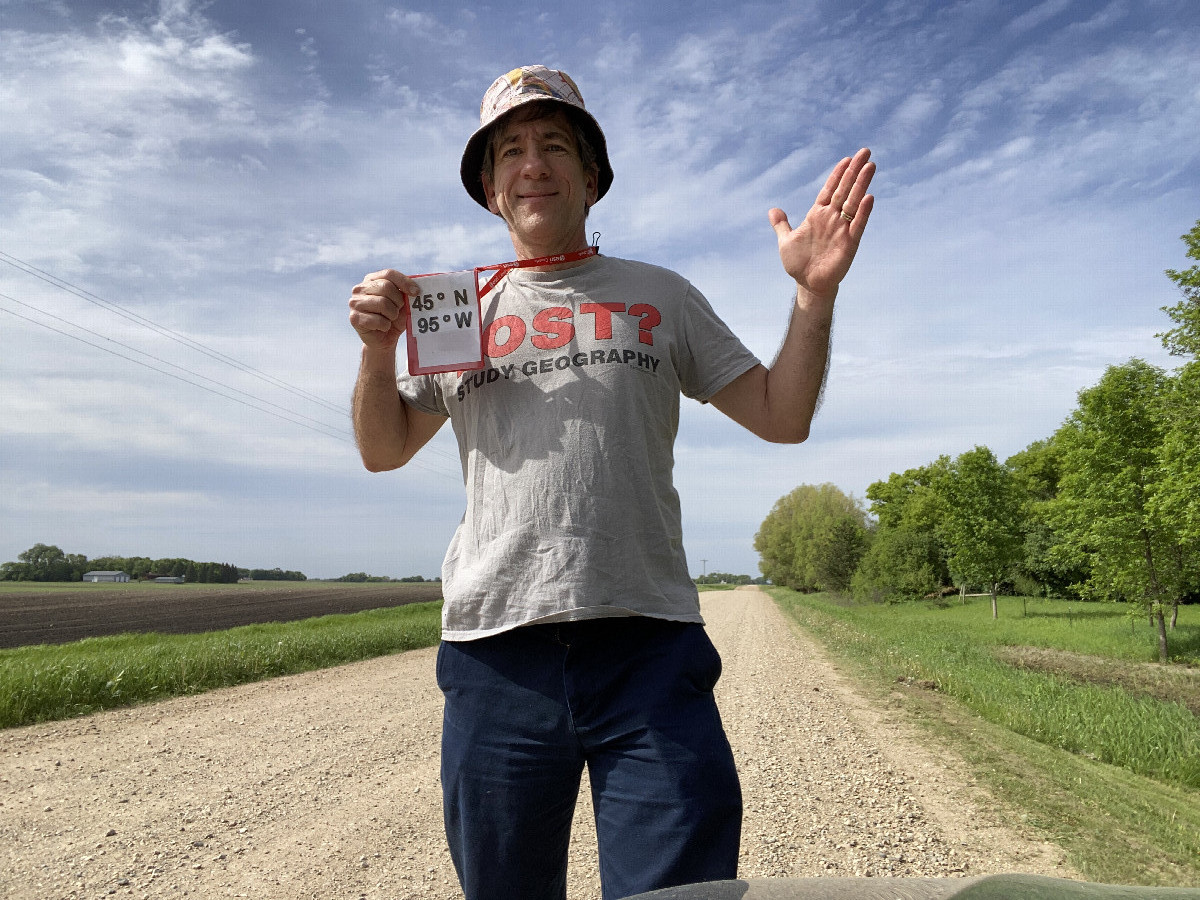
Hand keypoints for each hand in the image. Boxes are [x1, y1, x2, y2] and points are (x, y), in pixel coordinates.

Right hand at [348, 269, 419, 350]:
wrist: (384, 339)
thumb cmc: (393, 318)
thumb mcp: (402, 303)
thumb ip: (405, 294)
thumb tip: (415, 290)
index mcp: (371, 280)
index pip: (388, 274)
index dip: (404, 282)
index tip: (416, 292)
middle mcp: (360, 289)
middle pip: (386, 287)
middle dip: (398, 301)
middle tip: (398, 311)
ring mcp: (355, 303)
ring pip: (382, 303)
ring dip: (392, 314)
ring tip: (390, 319)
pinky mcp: (354, 318)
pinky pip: (377, 320)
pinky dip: (385, 326)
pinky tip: (383, 327)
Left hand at [769, 148, 875, 299]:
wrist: (808, 284)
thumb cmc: (798, 263)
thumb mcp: (785, 241)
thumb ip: (781, 225)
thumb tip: (772, 210)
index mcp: (817, 215)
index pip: (830, 189)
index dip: (838, 174)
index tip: (846, 158)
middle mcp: (832, 218)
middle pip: (845, 189)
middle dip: (854, 171)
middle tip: (865, 152)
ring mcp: (842, 229)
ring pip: (854, 201)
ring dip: (862, 184)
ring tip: (870, 166)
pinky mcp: (849, 243)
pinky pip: (858, 224)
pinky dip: (863, 212)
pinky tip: (869, 198)